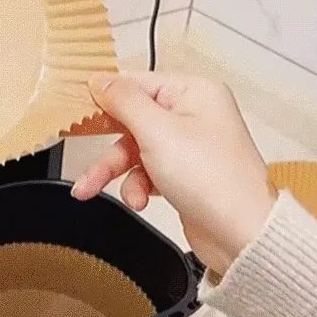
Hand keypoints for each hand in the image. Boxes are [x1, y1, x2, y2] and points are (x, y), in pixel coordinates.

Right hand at [70, 72, 276, 275]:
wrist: (242, 236)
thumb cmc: (214, 180)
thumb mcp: (157, 132)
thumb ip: (123, 101)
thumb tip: (99, 80)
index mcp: (193, 93)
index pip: (135, 83)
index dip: (104, 98)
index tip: (74, 109)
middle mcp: (193, 115)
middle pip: (130, 119)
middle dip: (105, 145)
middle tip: (76, 151)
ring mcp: (189, 146)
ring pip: (134, 149)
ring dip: (114, 171)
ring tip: (92, 189)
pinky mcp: (185, 173)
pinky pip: (146, 171)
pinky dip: (136, 185)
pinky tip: (137, 199)